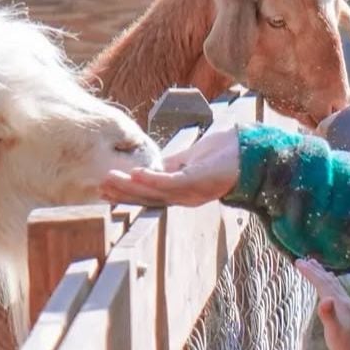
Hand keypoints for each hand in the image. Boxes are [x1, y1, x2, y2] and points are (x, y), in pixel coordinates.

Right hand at [101, 126, 238, 208]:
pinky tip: (136, 174)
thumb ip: (170, 165)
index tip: (103, 190)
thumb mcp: (190, 159)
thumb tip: (149, 166)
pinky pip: (171, 183)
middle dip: (121, 194)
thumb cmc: (224, 154)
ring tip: (109, 181)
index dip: (125, 193)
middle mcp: (183, 196)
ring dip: (130, 187)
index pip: (147, 194)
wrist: (252, 152)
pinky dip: (153, 179)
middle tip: (98, 190)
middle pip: (146, 198)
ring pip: (154, 192)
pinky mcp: (199, 181)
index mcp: (179, 191)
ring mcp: (191, 191)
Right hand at [296, 257, 349, 349]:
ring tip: (316, 266)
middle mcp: (345, 301)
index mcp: (339, 303)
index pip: (322, 283)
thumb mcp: (335, 332)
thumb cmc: (347, 347)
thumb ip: (329, 316)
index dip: (310, 273)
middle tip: (303, 260)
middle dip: (315, 270)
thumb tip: (324, 299)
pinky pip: (338, 292)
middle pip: (328, 281)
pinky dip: (331, 284)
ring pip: (334, 285)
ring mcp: (349, 306)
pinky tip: (331, 287)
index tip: (298, 262)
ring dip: (324, 274)